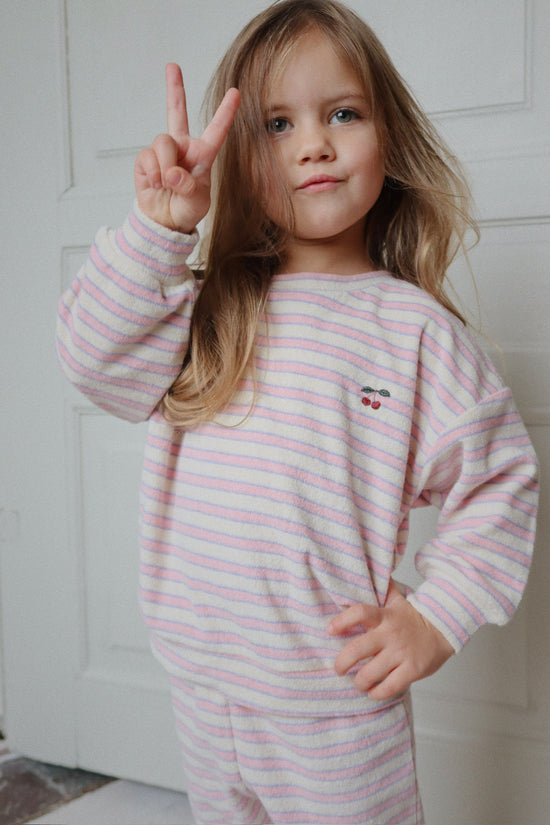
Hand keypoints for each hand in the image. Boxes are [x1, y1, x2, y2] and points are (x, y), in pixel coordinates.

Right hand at [134, 63, 240, 232]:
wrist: (165, 221)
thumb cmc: (187, 209)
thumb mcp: (197, 201)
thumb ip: (188, 186)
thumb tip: (171, 173)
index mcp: (203, 154)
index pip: (216, 130)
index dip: (226, 112)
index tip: (236, 92)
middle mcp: (182, 147)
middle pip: (176, 112)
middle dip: (174, 89)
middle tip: (172, 66)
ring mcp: (163, 152)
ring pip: (162, 142)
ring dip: (165, 164)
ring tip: (167, 184)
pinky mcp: (145, 160)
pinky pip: (147, 157)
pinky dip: (153, 173)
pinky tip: (156, 185)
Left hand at [327, 579, 453, 700]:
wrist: (445, 629)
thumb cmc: (415, 618)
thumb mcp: (398, 601)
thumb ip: (382, 590)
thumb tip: (368, 569)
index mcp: (385, 616)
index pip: (360, 613)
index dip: (342, 621)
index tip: (329, 630)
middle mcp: (390, 635)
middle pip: (358, 649)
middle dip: (342, 663)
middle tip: (338, 668)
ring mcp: (401, 653)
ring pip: (370, 672)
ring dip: (359, 681)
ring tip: (358, 683)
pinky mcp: (412, 670)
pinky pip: (389, 686)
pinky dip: (377, 692)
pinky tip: (373, 691)